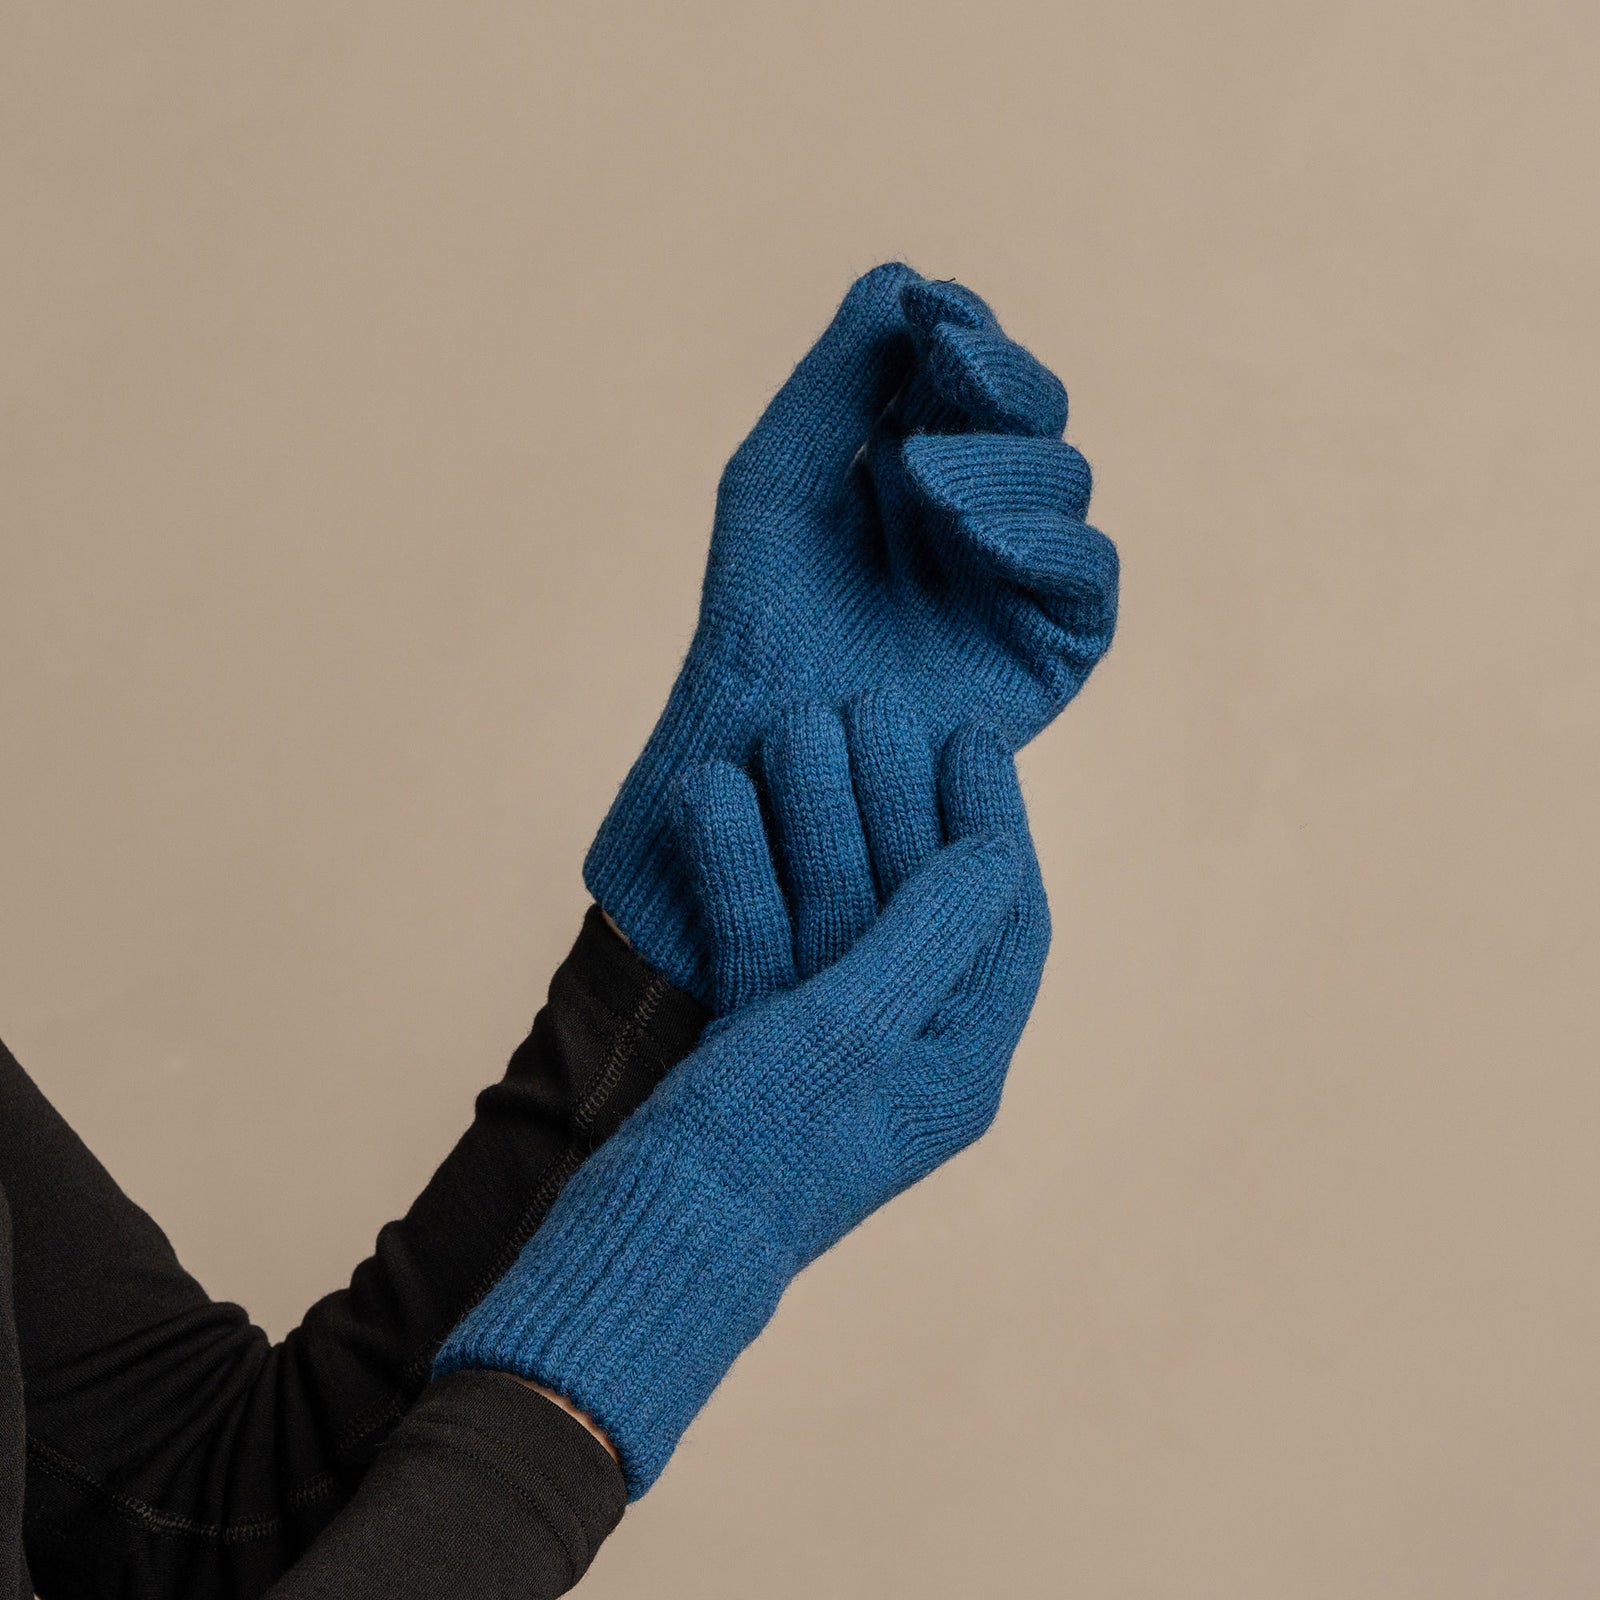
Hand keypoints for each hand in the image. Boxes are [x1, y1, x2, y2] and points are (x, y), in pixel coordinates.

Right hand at [438, 692, 1049, 1494]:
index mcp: (961, 1062)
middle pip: (911, 899)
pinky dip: (738, 867)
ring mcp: (826, 1040)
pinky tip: (713, 792)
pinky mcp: (755, 1036)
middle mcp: (904, 1048)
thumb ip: (926, 934)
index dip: (992, 823)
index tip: (970, 738)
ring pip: (830, 904)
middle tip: (871, 709)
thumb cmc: (760, 1155)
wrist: (640, 1250)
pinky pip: (760, 933)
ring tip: (791, 724)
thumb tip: (994, 852)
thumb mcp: (858, 1033)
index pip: (1000, 919)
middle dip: (889, 801)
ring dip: (809, 818)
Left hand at [583, 265, 1113, 1001]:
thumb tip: (902, 277)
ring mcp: (1022, 574)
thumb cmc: (756, 616)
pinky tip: (978, 534)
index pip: (968, 369)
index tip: (927, 312)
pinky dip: (1044, 539)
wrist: (764, 742)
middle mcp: (981, 508)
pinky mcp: (1055, 642)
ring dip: (1002, 462)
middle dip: (997, 378)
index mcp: (916, 458)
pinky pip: (1086, 571)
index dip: (962, 333)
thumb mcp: (778, 482)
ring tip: (922, 481)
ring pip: (1064, 478)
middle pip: (1032, 409)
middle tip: (949, 364)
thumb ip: (834, 385)